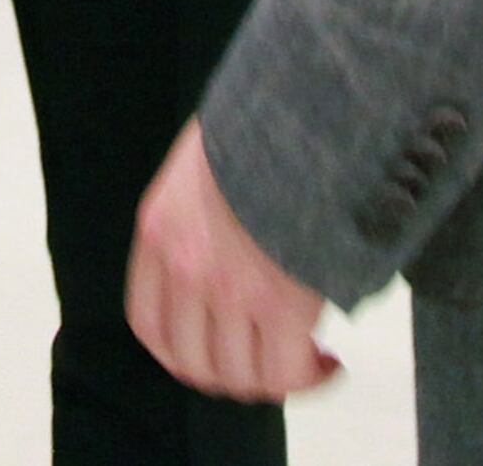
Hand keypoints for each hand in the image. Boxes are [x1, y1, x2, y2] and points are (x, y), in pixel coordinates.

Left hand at [127, 119, 337, 404]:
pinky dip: (310, 377)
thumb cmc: (264, 126)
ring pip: (242, 376)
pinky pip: (285, 371)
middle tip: (276, 361)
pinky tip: (331, 359)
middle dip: (237, 375)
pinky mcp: (279, 304)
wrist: (300, 104)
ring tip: (311, 359)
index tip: (222, 354)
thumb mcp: (206, 165)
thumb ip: (202, 215)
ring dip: (278, 378)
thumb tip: (233, 252)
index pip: (150, 325)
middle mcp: (183, 266)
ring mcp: (228, 289)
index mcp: (158, 230)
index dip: (185, 356)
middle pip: (195, 364)